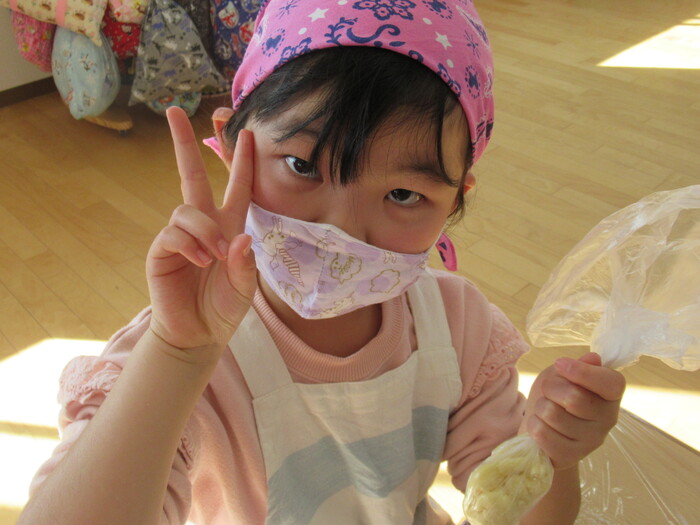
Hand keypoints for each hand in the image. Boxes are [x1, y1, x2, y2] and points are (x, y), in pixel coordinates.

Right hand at [146, 106, 256, 350]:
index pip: (237, 187)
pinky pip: (173, 233)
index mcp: (229, 227)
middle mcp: (203, 224)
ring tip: (213, 257)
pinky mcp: (161, 250)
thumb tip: (239, 239)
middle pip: (191, 175)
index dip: (241, 161)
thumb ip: (245, 266)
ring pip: (187, 209)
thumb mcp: (245, 288)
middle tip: (174, 110)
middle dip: (184, 143)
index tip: (247, 133)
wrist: (198, 335)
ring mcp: (180, 236)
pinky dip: (189, 244)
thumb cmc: (223, 308)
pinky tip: (198, 263)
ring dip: (204, 229)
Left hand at [521, 352, 625, 469]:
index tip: (559, 364)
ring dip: (540, 407)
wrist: (540, 426)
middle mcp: (608, 419)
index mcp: (611, 394)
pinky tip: (541, 426)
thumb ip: (577, 365)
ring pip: (553, 415)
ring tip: (545, 410)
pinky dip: (534, 425)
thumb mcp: (562, 374)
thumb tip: (594, 359)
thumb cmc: (553, 395)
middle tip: (548, 391)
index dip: (582, 372)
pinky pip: (542, 434)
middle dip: (551, 388)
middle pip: (574, 398)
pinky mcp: (571, 457)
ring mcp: (591, 441)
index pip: (610, 383)